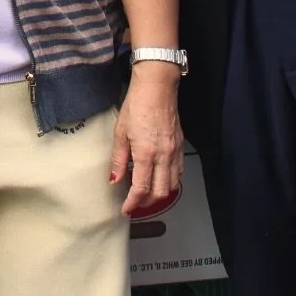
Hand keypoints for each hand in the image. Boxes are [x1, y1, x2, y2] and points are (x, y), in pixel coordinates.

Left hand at [110, 63, 183, 216]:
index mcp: (146, 153)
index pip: (141, 189)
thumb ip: (118, 159)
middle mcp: (163, 156)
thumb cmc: (137, 105)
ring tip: (146, 194)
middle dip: (147, 203)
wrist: (157, 87)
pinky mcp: (179, 146)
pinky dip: (171, 181)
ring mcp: (174, 151)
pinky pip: (179, 172)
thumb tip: (115, 179)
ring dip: (160, 194)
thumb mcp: (121, 132)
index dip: (133, 203)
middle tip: (135, 204)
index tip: (126, 209)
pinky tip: (160, 178)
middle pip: (160, 192)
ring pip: (173, 185)